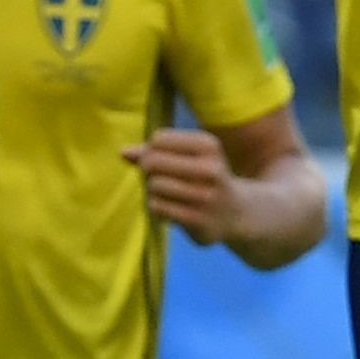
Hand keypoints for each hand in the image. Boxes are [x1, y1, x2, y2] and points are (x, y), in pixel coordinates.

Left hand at [124, 127, 254, 243]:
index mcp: (209, 146)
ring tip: (165, 193)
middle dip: (148, 169)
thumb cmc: (204, 177)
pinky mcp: (196, 219)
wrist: (236, 211)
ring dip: (152, 190)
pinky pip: (157, 207)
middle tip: (156, 176)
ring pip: (154, 185)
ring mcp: (204, 196)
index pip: (159, 139)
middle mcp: (210, 169)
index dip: (151, 149)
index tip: (161, 158)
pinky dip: (156, 206)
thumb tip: (123, 152)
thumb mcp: (189, 156)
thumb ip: (155, 151)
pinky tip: (168, 207)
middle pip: (153, 161)